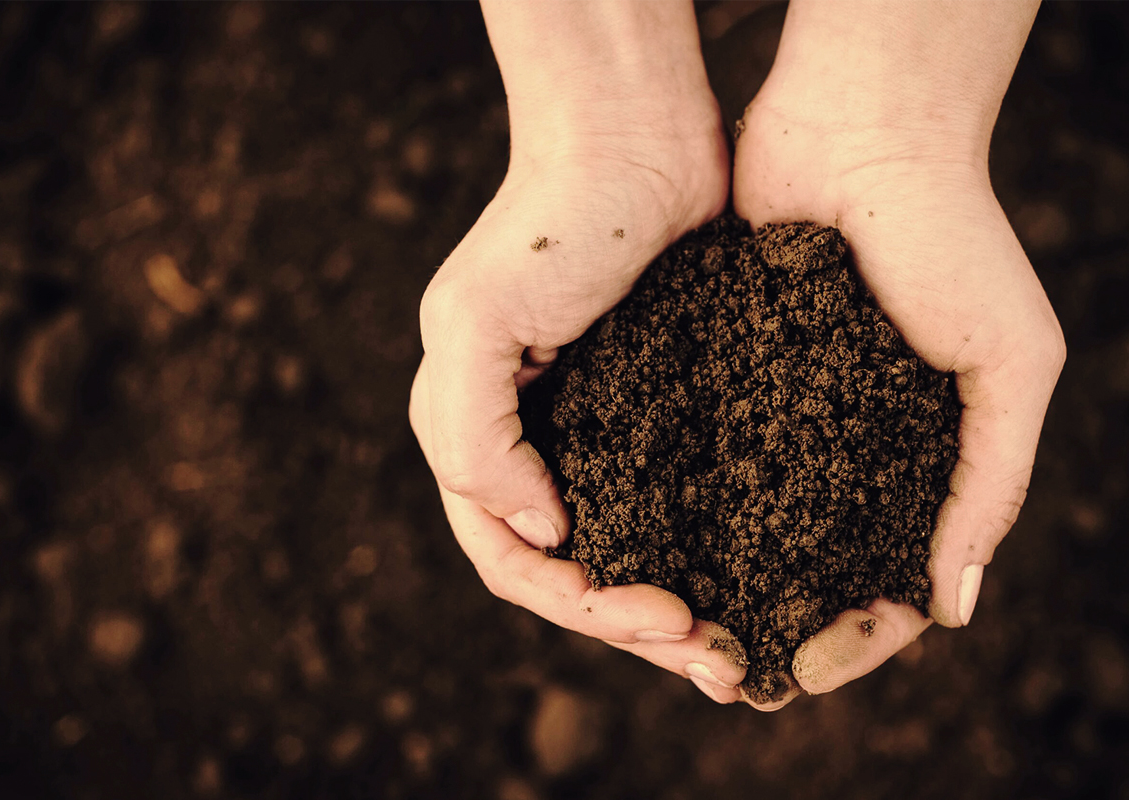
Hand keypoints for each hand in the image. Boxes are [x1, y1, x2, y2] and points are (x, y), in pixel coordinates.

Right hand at [409, 0, 753, 701]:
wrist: (637, 136)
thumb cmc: (554, 219)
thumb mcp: (478, 318)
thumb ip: (470, 433)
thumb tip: (541, 529)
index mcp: (470, 434)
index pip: (509, 557)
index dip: (577, 603)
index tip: (659, 615)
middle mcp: (527, 445)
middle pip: (572, 572)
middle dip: (635, 625)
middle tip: (717, 662)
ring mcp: (592, 432)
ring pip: (626, 550)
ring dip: (672, 608)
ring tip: (736, 650)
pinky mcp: (655, 413)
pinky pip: (673, 504)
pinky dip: (704, 551)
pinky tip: (752, 575)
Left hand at [732, 74, 1064, 701]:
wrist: (860, 134)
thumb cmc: (952, 239)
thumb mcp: (1007, 360)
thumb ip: (989, 480)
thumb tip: (952, 608)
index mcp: (917, 461)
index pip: (891, 579)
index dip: (859, 632)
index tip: (812, 665)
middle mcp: (841, 449)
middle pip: (804, 567)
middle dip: (772, 623)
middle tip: (727, 667)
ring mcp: (776, 414)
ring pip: (741, 523)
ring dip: (713, 579)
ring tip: (674, 623)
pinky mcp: (717, 371)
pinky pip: (692, 451)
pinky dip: (672, 501)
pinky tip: (638, 539)